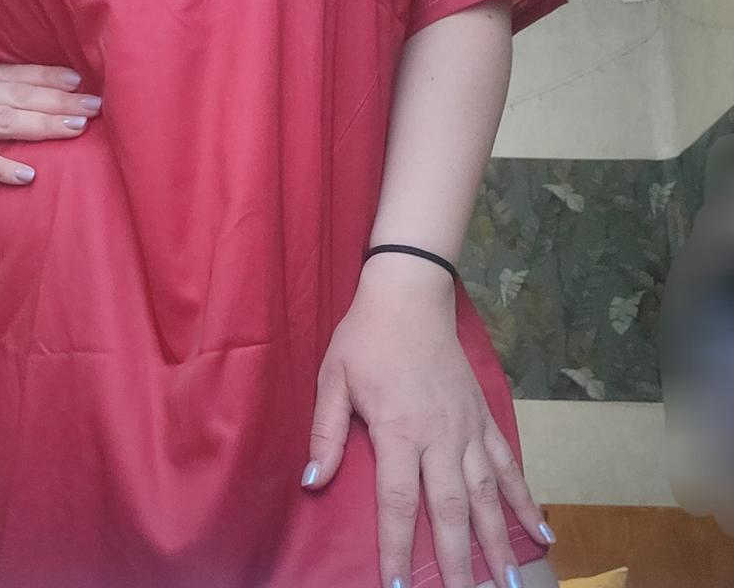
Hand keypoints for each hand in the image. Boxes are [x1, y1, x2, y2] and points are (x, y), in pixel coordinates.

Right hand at [0, 63, 101, 192]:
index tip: (85, 81)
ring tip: (75, 129)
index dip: (52, 76)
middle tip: (96, 106)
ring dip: (42, 124)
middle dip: (60, 100)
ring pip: (4, 121)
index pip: (19, 75)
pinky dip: (1, 167)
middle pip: (20, 95)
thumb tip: (37, 99)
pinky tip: (28, 176)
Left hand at [301, 254, 550, 587]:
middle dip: (457, 563)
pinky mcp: (483, 417)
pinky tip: (541, 531)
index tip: (399, 587)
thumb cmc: (365, 337)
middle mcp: (439, 436)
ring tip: (509, 583)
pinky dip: (525, 499)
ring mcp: (467, 428)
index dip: (397, 549)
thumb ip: (326, 433)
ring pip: (487, 495)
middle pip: (450, 510)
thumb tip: (312, 483)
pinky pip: (508, 465)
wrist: (410, 294)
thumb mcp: (333, 379)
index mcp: (398, 430)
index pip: (397, 502)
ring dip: (497, 541)